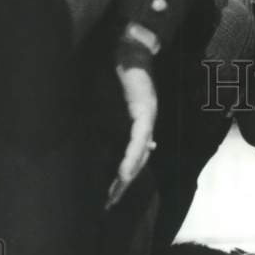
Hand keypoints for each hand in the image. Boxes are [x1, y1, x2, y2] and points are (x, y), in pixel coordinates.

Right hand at [106, 64, 157, 209]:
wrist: (131, 49)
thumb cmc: (122, 72)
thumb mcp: (121, 101)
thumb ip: (124, 121)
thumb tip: (138, 143)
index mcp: (139, 126)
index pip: (132, 158)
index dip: (121, 178)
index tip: (109, 196)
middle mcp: (145, 127)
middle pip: (135, 164)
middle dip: (121, 186)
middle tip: (108, 206)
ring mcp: (146, 121)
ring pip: (137, 157)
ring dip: (126, 178)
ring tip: (114, 196)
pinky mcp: (143, 113)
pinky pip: (137, 141)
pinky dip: (131, 158)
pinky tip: (124, 173)